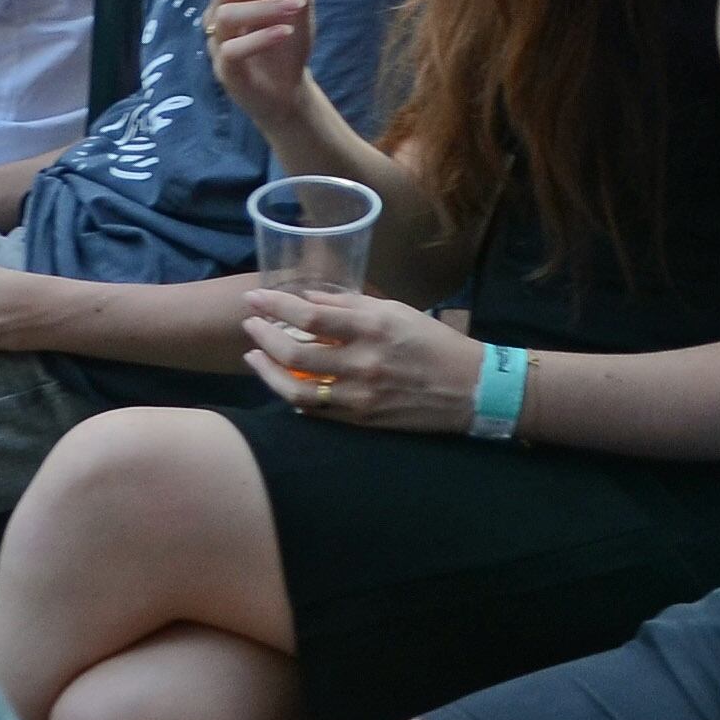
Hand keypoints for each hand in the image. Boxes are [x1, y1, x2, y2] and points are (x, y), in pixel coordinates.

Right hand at [200, 0, 319, 125]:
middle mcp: (222, 11)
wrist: (287, 90)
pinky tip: (285, 32)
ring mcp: (220, 40)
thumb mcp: (302, 7)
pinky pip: (234, 49)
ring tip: (298, 7)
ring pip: (231, 14)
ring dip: (267, 8)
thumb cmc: (288, 42)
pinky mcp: (225, 69)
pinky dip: (261, 38)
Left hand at [242, 288, 485, 429]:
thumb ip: (350, 305)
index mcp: (373, 329)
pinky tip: (283, 383)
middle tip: (249, 324)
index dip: (276, 306)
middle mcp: (362, 364)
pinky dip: (293, 396)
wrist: (469, 389)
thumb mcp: (396, 311)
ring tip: (253, 357)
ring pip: (296, 389)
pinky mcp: (360, 421)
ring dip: (268, 372)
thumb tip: (308, 300)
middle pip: (294, 354)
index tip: (254, 298)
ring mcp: (359, 396)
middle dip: (263, 337)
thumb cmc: (433, 342)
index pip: (311, 318)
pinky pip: (315, 411)